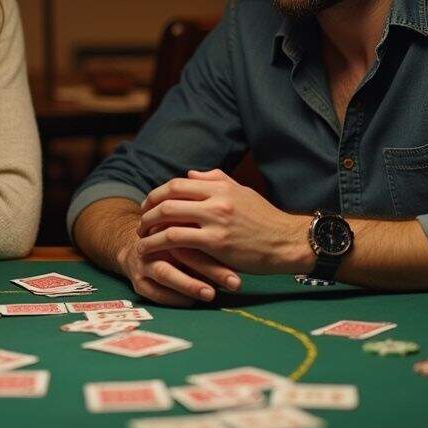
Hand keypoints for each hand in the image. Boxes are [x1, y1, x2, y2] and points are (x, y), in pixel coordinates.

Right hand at [114, 225, 240, 307]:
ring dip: (189, 284)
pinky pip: (154, 291)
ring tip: (211, 295)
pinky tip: (192, 302)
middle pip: (182, 252)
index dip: (222, 247)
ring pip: (165, 272)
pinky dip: (173, 297)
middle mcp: (157, 240)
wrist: (138, 247)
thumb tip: (253, 246)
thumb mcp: (193, 232)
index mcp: (174, 222)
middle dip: (211, 269)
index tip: (246, 261)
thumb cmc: (178, 242)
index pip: (198, 232)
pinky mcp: (137, 279)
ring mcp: (145, 260)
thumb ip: (214, 233)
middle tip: (235, 283)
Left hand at [137, 168, 305, 273]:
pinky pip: (179, 241)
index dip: (157, 194)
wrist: (287, 241)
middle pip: (168, 199)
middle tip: (141, 223)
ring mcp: (215, 221)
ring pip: (169, 221)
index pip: (177, 184)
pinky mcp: (216, 243)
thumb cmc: (264, 219)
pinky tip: (154, 252)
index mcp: (220, 186)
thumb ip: (215, 180)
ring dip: (149, 230)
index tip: (148, 205)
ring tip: (142, 240)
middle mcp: (216, 200)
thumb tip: (189, 175)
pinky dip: (161, 245)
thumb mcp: (242, 192)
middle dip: (148, 212)